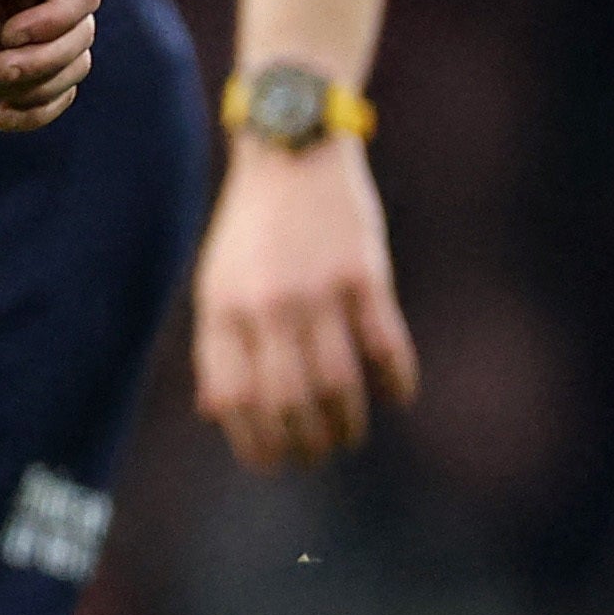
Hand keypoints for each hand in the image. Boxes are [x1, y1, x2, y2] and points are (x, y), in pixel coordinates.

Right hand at [0, 0, 98, 132]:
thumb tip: (6, 86)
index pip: (49, 81)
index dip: (37, 110)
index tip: (1, 119)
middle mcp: (28, 2)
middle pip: (70, 65)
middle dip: (39, 88)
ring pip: (81, 37)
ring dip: (46, 63)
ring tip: (0, 59)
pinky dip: (56, 24)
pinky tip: (15, 32)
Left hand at [193, 134, 419, 465]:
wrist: (292, 150)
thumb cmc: (254, 228)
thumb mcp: (217, 283)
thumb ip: (218, 347)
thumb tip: (217, 414)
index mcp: (223, 309)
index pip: (236, 398)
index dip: (254, 442)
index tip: (272, 464)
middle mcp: (266, 304)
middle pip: (288, 400)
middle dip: (303, 443)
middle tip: (316, 456)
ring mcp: (317, 289)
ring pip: (337, 382)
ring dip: (346, 422)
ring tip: (349, 435)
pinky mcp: (364, 273)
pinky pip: (384, 344)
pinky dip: (394, 380)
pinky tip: (396, 394)